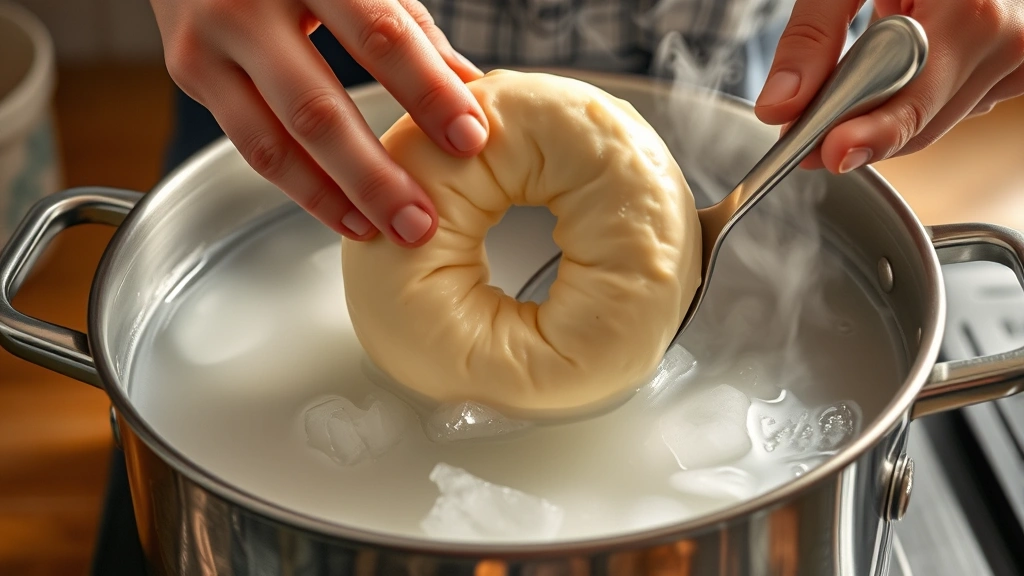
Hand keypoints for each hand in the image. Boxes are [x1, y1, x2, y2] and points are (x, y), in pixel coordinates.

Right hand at [149, 0, 488, 245]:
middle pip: (317, 109)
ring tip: (382, 231)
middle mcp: (249, 5)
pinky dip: (301, 187)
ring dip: (332, 198)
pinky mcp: (190, 72)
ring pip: (273, 144)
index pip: (381, 36)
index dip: (427, 92)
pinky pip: (252, 146)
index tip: (469, 139)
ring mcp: (209, 43)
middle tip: (418, 220)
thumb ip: (409, 30)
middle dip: (373, 175)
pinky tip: (342, 212)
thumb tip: (469, 91)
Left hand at [754, 0, 1023, 173]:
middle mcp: (1005, 43)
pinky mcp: (1013, 72)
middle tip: (803, 123)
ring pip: (931, 125)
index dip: (868, 133)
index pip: (913, 102)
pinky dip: (915, 99)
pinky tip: (904, 65)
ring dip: (884, 112)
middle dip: (855, 130)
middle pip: (916, 126)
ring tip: (865, 67)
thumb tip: (780, 106)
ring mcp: (1016, 62)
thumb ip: (811, 35)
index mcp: (971, 13)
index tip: (830, 151)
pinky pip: (952, 110)